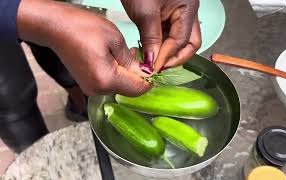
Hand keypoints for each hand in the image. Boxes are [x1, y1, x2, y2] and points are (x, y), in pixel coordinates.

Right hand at [17, 0, 150, 95]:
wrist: (54, 27)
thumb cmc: (82, 28)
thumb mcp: (115, 40)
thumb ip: (131, 61)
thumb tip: (145, 73)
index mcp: (107, 80)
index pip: (138, 89)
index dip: (150, 79)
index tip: (155, 67)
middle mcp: (98, 90)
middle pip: (129, 90)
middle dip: (139, 75)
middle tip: (141, 56)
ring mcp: (91, 89)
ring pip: (120, 86)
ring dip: (128, 74)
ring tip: (128, 53)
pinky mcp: (88, 84)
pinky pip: (110, 83)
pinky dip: (118, 74)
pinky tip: (118, 58)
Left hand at [121, 0, 201, 71]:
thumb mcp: (145, 12)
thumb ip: (151, 39)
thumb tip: (152, 62)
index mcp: (188, 9)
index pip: (182, 42)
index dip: (168, 57)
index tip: (154, 67)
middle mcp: (187, 12)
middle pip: (190, 43)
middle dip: (175, 57)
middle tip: (159, 67)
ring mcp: (179, 13)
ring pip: (180, 40)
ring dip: (167, 52)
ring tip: (153, 60)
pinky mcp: (168, 14)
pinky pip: (169, 33)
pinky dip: (161, 43)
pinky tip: (151, 49)